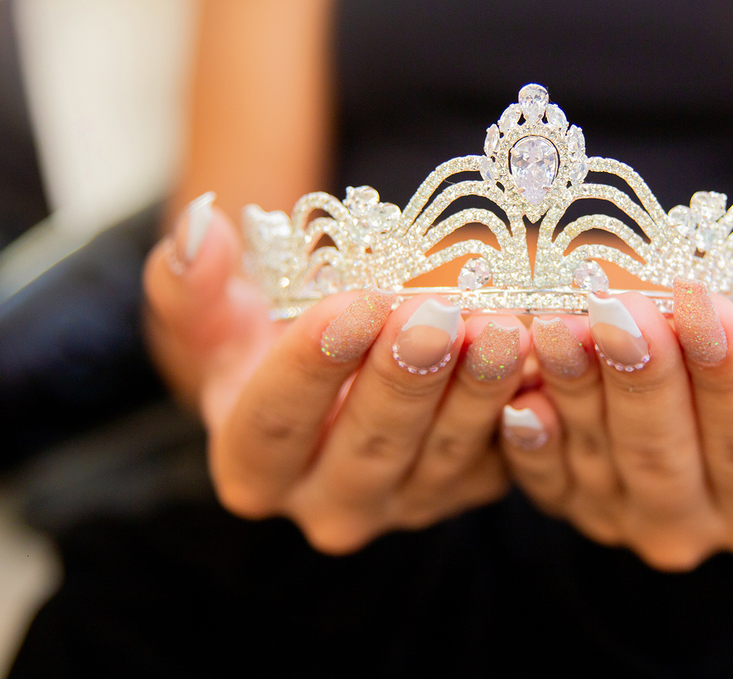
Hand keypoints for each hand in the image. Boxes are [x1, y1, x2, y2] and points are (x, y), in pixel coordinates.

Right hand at [143, 194, 530, 552]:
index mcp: (254, 468)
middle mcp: (328, 504)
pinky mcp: (468, 487)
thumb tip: (198, 228)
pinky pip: (504, 456)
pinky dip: (522, 406)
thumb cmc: (265, 344)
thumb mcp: (216, 317)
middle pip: (369, 447)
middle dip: (406, 379)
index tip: (352, 304)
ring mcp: (407, 503)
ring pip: (445, 455)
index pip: (275, 423)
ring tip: (501, 328)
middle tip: (437, 315)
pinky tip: (540, 358)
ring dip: (476, 391)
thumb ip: (192, 282)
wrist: (334, 380)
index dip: (312, 365)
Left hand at [499, 265, 732, 570]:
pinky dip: (529, 438)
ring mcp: (625, 521)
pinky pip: (543, 478)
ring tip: (562, 323)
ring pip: (598, 460)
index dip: (727, 373)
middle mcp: (698, 528)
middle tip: (620, 308)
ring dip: (575, 390)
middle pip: (664, 456)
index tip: (705, 302)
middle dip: (640, 378)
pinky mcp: (570, 503)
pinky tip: (518, 391)